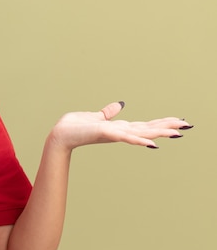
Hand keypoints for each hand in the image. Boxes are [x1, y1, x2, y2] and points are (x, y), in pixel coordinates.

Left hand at [49, 101, 192, 150]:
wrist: (60, 135)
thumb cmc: (74, 127)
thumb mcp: (95, 117)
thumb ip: (108, 113)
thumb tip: (120, 105)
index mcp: (119, 128)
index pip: (144, 125)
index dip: (161, 122)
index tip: (179, 121)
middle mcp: (120, 132)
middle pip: (149, 128)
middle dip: (168, 127)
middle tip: (189, 125)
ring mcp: (115, 134)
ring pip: (143, 133)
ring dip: (161, 132)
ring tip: (179, 132)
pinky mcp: (107, 134)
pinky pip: (127, 138)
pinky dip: (140, 141)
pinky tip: (154, 144)